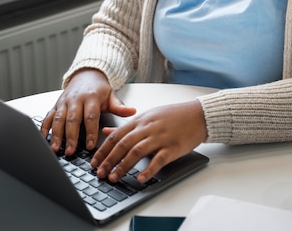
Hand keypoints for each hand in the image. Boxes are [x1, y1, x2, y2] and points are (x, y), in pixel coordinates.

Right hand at [41, 69, 135, 155]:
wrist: (86, 74)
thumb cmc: (99, 89)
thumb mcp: (111, 95)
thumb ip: (120, 106)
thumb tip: (133, 112)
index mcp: (91, 97)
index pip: (91, 116)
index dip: (91, 131)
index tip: (91, 145)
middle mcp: (76, 99)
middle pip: (72, 119)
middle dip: (71, 136)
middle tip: (71, 151)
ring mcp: (64, 102)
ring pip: (58, 118)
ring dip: (56, 134)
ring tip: (56, 148)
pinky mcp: (56, 105)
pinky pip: (48, 116)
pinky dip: (44, 127)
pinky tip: (43, 138)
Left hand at [90, 100, 206, 183]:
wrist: (197, 115)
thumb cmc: (173, 116)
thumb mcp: (147, 115)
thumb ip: (126, 125)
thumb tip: (106, 131)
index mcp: (140, 120)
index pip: (116, 135)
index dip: (103, 150)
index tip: (94, 162)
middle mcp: (148, 128)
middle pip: (123, 144)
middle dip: (109, 160)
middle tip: (99, 173)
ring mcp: (160, 137)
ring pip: (137, 151)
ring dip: (123, 166)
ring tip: (114, 177)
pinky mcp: (172, 147)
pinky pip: (158, 159)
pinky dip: (148, 169)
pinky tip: (140, 178)